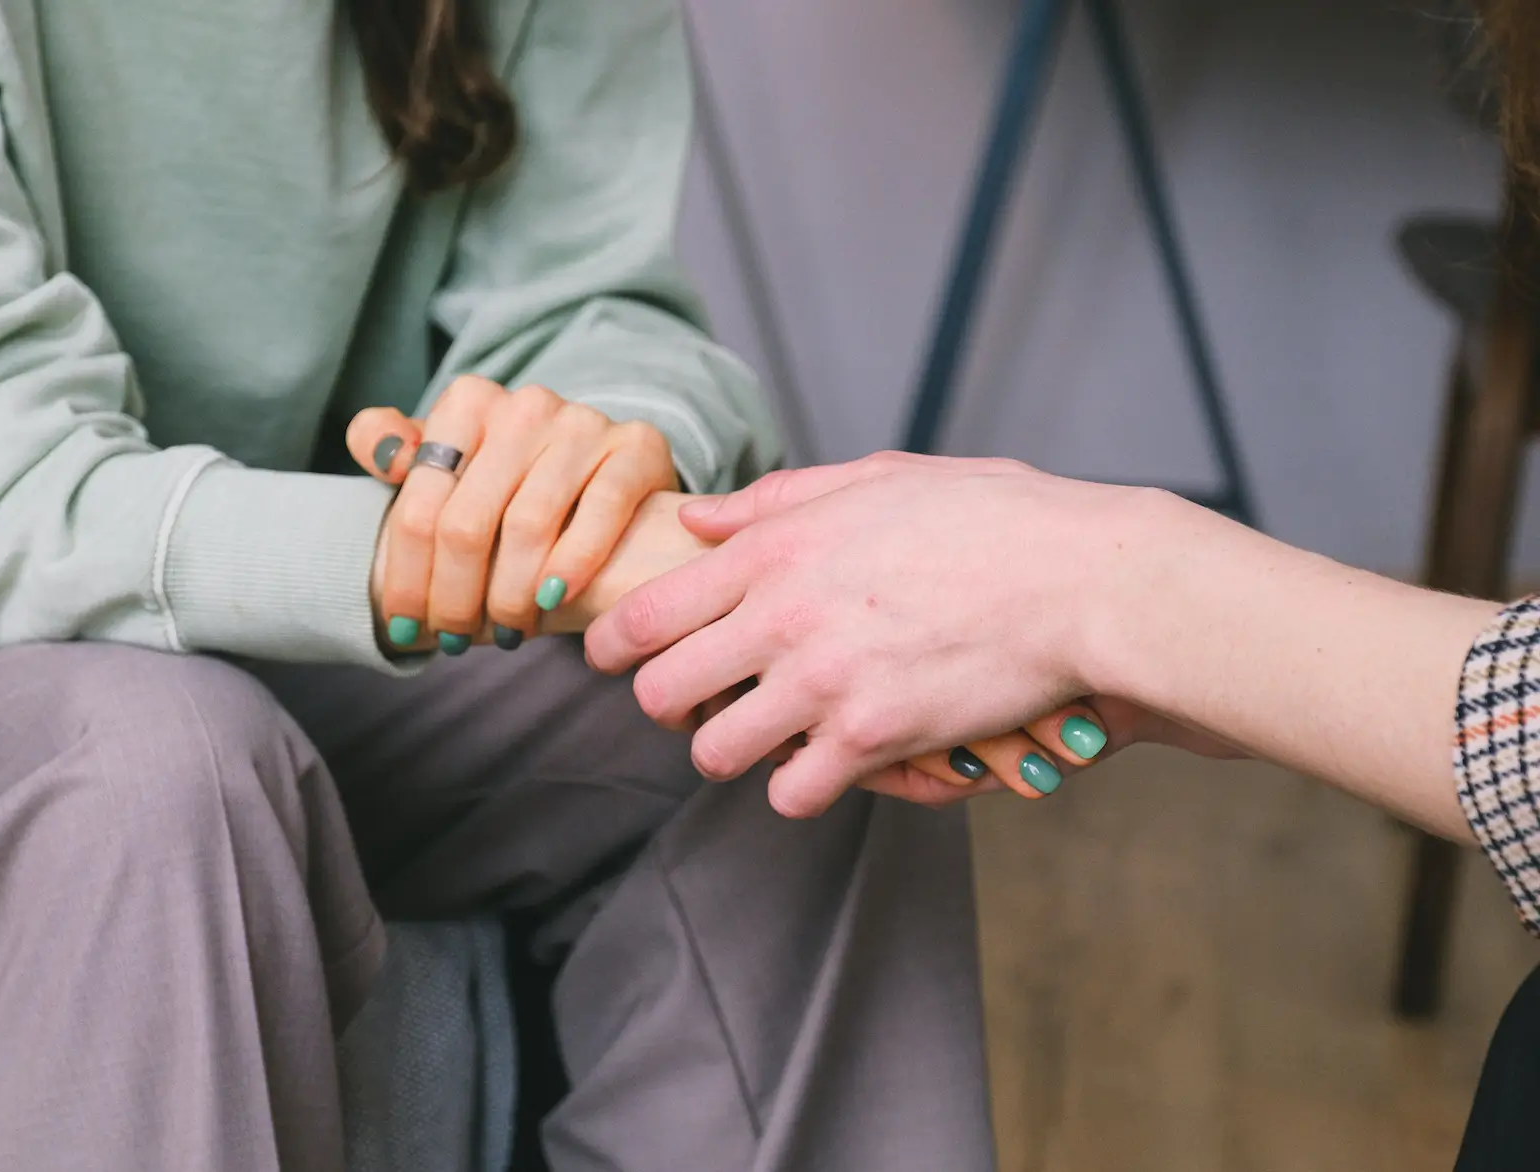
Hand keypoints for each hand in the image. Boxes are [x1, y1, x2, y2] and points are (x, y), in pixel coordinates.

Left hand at [348, 377, 676, 651]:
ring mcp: (583, 423)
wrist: (603, 470)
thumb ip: (392, 447)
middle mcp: (524, 405)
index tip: (404, 628)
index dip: (407, 578)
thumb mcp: (444, 460)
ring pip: (528, 526)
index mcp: (468, 402)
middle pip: (467, 524)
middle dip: (455, 598)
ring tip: (507, 632)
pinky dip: (573, 564)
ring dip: (511, 596)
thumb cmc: (507, 481)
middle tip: (455, 641)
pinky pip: (600, 511)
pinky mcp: (636, 446)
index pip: (420, 506)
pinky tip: (553, 601)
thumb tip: (383, 454)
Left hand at [584, 452, 1226, 816]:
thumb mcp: (878, 479)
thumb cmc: (991, 520)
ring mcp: (823, 682)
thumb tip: (699, 517)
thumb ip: (778, 500)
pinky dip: (800, 786)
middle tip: (694, 704)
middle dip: (666, 705)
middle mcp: (782, 616)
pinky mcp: (872, 738)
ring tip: (762, 737)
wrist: (1082, 580)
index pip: (645, 612)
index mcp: (775, 548)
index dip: (611, 645)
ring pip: (714, 752)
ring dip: (731, 750)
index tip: (612, 657)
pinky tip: (823, 764)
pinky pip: (791, 792)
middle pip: (659, 692)